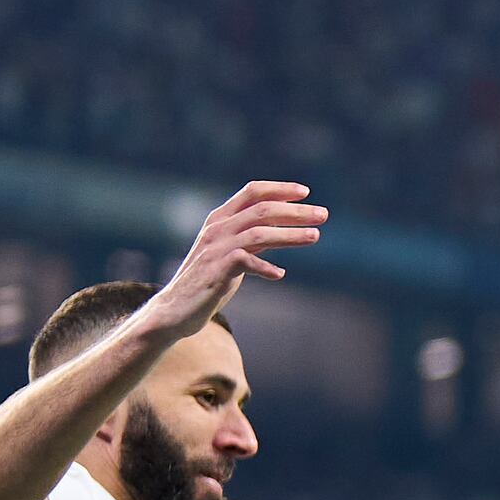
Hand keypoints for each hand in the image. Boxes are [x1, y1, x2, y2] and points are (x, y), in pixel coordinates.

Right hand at [138, 180, 328, 341]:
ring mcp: (216, 248)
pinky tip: (280, 275)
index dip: (279, 189)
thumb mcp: (232, 252)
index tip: (306, 192)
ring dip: (290, 234)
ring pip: (259, 232)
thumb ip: (253, 238)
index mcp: (220, 218)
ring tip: (315, 236)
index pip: (252, 192)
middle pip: (262, 210)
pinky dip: (265, 267)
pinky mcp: (216, 270)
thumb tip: (283, 228)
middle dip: (296, 211)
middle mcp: (217, 228)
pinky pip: (246, 261)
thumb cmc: (208, 280)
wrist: (175, 310)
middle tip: (324, 215)